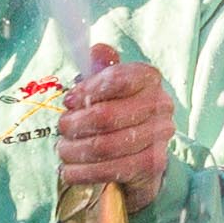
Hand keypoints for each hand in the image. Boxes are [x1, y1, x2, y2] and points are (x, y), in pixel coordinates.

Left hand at [58, 44, 175, 213]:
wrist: (141, 155)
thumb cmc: (118, 112)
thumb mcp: (107, 87)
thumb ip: (101, 68)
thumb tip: (98, 50)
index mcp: (149, 78)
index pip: (117, 79)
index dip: (87, 91)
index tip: (69, 102)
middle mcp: (161, 105)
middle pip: (107, 116)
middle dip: (75, 125)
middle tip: (62, 129)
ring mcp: (159, 136)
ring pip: (105, 146)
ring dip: (75, 150)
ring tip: (63, 150)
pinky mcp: (152, 165)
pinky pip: (111, 170)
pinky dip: (83, 172)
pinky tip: (69, 170)